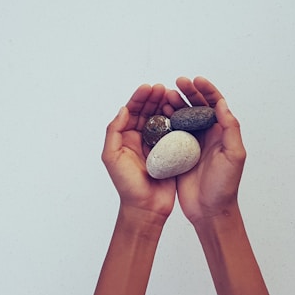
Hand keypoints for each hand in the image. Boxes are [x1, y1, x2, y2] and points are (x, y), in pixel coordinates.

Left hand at [102, 83, 175, 218]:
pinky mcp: (170, 151)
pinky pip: (173, 132)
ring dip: (165, 106)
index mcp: (125, 137)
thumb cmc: (127, 186)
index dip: (139, 98)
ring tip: (172, 95)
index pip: (131, 112)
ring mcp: (156, 144)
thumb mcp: (112, 157)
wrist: (146, 207)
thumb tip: (123, 109)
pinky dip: (177, 120)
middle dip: (154, 98)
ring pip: (161, 119)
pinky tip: (181, 112)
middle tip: (162, 88)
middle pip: (147, 112)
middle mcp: (140, 138)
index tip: (148, 88)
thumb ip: (114, 132)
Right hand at [163, 77, 245, 223]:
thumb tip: (222, 104)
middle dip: (188, 92)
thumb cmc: (225, 185)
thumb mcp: (234, 155)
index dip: (206, 90)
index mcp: (221, 132)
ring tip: (165, 94)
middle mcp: (207, 134)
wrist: (209, 210)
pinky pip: (171, 132)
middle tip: (177, 82)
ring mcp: (192, 143)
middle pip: (197, 107)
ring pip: (182, 116)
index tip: (196, 80)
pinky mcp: (178, 153)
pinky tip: (158, 113)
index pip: (215, 104)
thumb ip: (230, 129)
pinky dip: (165, 121)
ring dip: (175, 104)